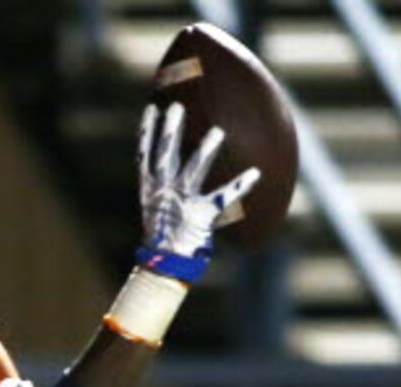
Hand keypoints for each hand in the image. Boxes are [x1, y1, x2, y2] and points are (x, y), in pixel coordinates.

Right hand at [135, 101, 259, 282]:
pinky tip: (256, 173)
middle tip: (177, 107)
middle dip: (169, 131)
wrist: (164, 266)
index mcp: (151, 190)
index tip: (152, 108)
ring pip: (193, 172)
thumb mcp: (158, 210)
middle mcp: (164, 193)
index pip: (145, 156)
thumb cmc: (164, 237)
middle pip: (165, 156)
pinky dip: (240, 187)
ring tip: (217, 132)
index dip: (147, 132)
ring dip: (204, 151)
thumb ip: (165, 188)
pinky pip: (223, 199)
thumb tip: (175, 170)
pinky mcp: (201, 216)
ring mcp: (182, 203)